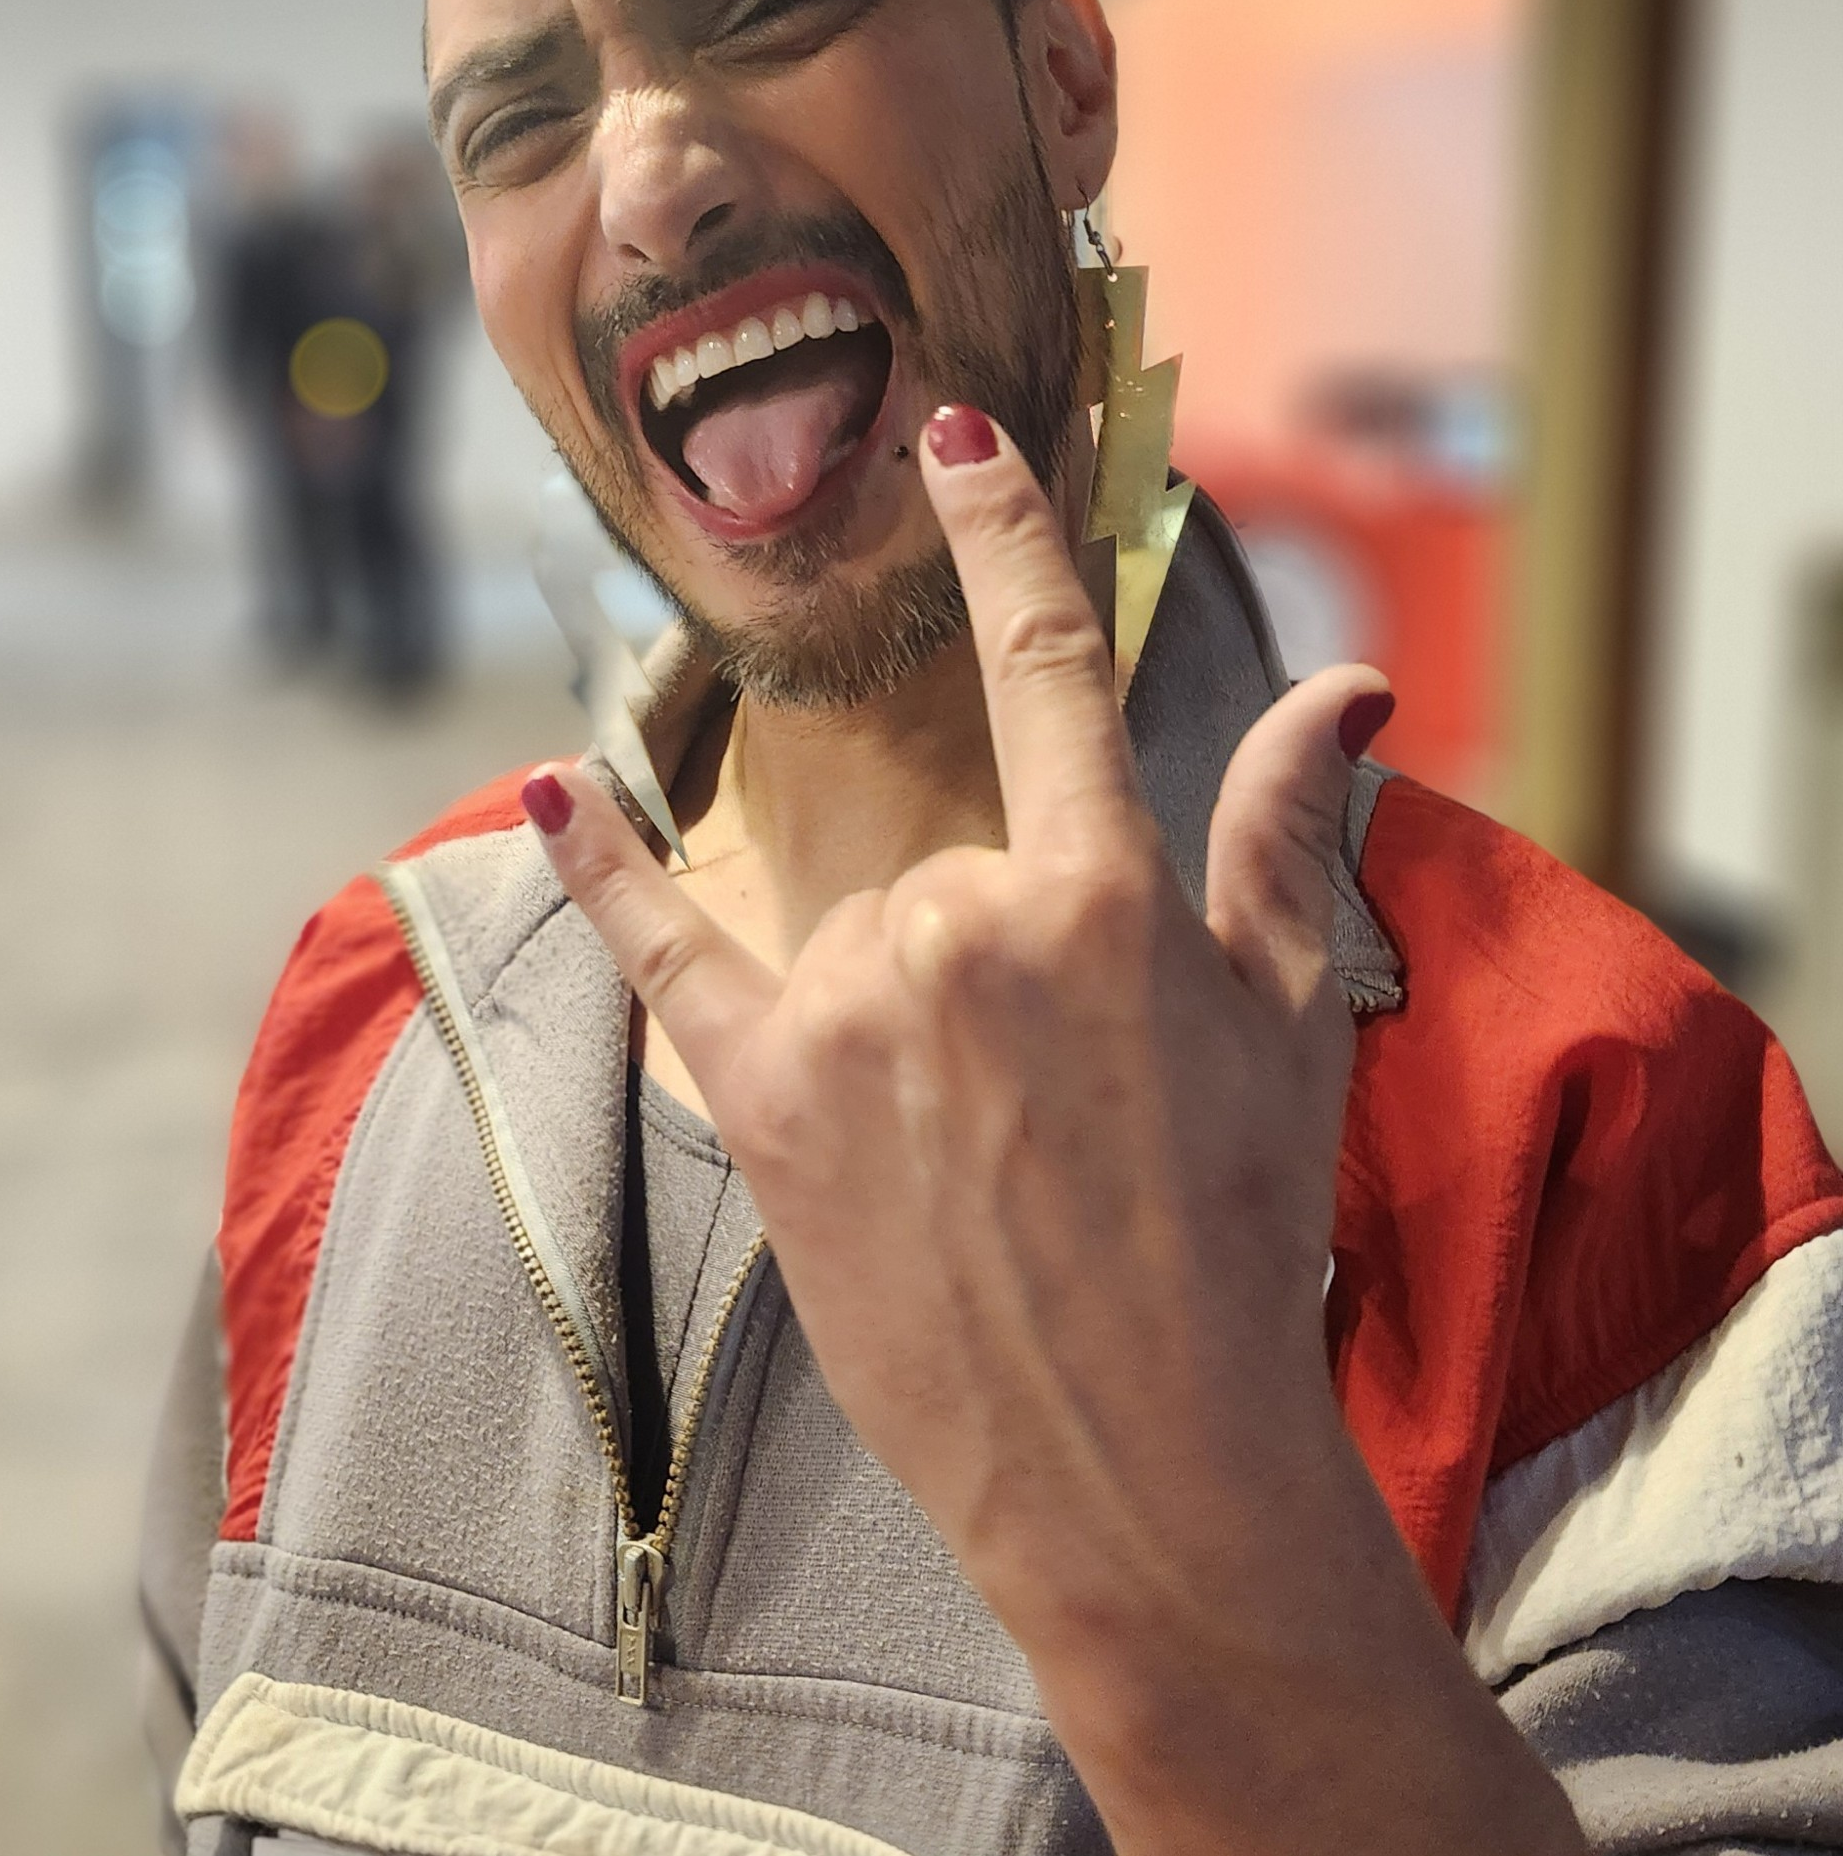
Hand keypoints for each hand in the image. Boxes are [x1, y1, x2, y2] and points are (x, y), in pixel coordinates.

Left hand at [523, 409, 1583, 1855]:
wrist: (1147, 1464)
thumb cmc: (1239, 1242)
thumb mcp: (1294, 1025)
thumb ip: (1291, 836)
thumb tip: (1346, 688)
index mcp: (1104, 891)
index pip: (1048, 665)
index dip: (1002, 533)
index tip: (952, 436)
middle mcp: (967, 922)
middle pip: (951, 861)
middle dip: (1000, 954)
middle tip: (1059, 1111)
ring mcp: (855, 1007)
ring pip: (860, 933)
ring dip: (906, 1010)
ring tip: (978, 1164)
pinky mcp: (768, 1097)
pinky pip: (667, 952)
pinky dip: (602, 869)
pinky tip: (553, 791)